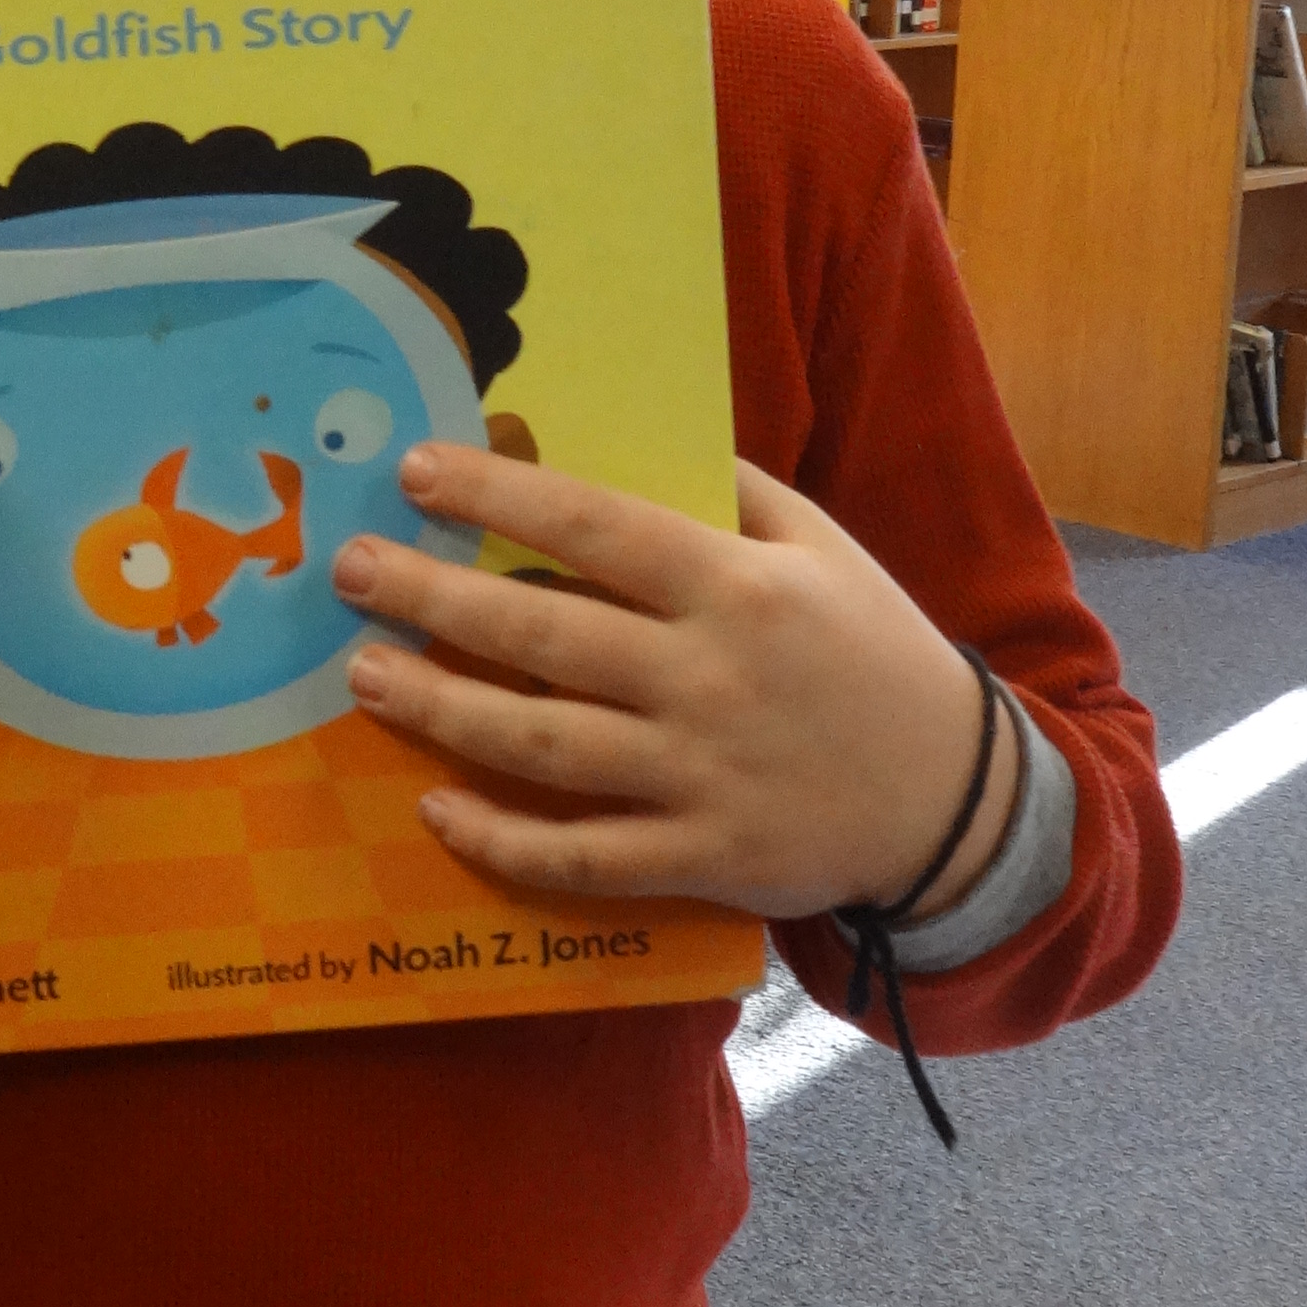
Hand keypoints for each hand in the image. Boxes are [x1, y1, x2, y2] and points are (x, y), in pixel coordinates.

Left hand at [332, 448, 1014, 926]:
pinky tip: (436, 807)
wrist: (957, 796)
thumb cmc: (875, 653)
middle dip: (431, 597)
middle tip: (350, 572)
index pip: (594, 525)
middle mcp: (710, 676)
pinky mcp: (703, 860)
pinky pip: (583, 857)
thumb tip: (622, 446)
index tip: (414, 474)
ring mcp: (702, 775)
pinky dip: (504, 839)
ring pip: (543, 742)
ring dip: (441, 709)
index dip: (496, 497)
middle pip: (542, 630)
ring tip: (365, 676)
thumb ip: (731, 494)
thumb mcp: (823, 548)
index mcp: (738, 586)